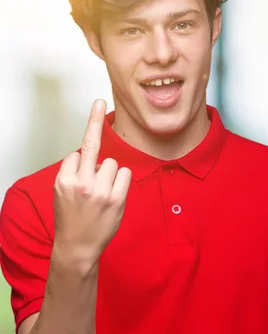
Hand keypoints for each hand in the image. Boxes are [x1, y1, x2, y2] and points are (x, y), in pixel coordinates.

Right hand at [52, 99, 131, 266]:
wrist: (77, 246)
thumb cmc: (71, 217)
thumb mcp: (62, 193)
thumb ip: (74, 173)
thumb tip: (88, 154)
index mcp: (63, 180)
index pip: (77, 153)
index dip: (82, 159)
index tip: (92, 110)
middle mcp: (80, 182)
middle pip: (92, 145)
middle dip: (94, 120)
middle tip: (98, 101)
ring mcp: (100, 190)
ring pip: (113, 163)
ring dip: (110, 173)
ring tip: (101, 194)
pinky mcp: (116, 198)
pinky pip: (125, 174)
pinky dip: (121, 180)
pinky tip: (113, 195)